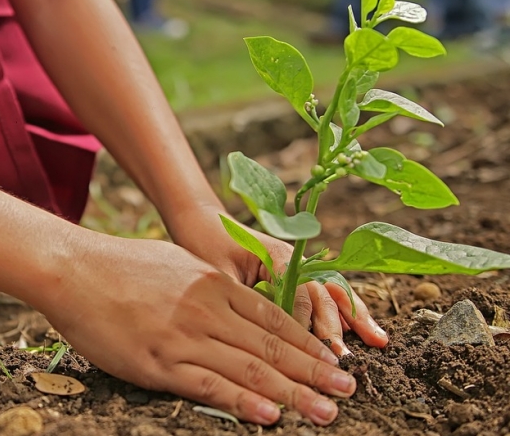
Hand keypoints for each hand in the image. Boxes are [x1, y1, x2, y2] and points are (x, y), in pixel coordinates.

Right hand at [38, 232, 357, 425]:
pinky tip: (270, 415)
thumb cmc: (121, 265)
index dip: (309, 343)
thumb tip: (237, 302)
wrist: (73, 269)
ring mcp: (184, 336)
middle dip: (315, 372)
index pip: (274, 319)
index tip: (334, 361)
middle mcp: (207, 309)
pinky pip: (209, 385)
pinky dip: (243, 402)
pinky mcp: (158, 362)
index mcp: (214, 284)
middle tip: (348, 391)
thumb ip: (210, 286)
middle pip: (272, 347)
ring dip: (293, 393)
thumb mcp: (177, 263)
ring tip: (326, 411)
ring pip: (250, 369)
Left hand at [168, 206, 388, 355]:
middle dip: (335, 327)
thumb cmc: (205, 246)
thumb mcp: (218, 274)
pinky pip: (326, 294)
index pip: (299, 294)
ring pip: (332, 293)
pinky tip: (366, 331)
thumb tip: (256, 335)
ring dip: (354, 318)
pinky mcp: (297, 276)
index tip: (309, 352)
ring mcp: (299, 267)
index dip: (304, 324)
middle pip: (322, 294)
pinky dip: (346, 312)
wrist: (202, 222)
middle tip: (344, 357)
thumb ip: (241, 298)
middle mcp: (295, 260)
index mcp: (277, 256)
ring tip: (378, 342)